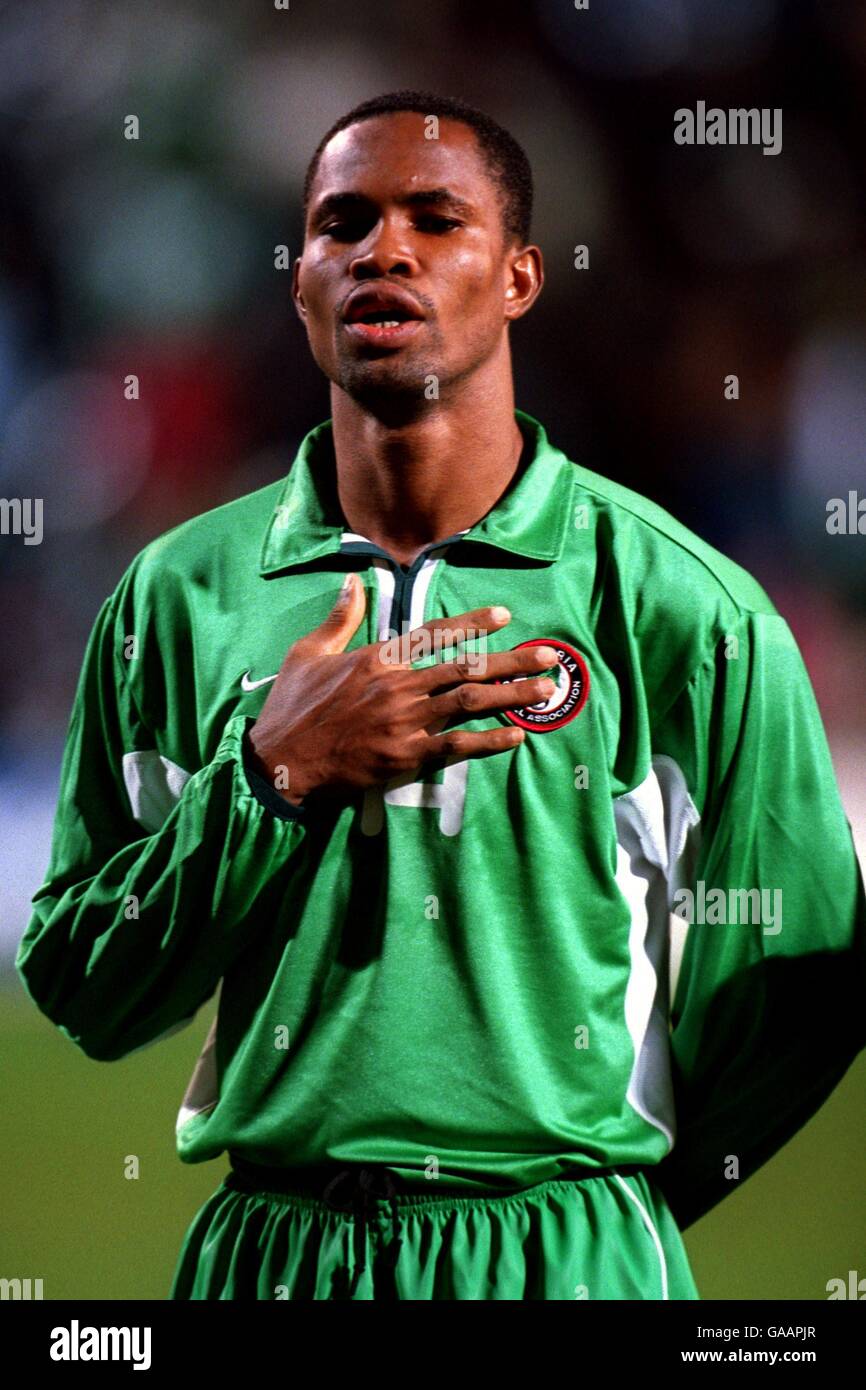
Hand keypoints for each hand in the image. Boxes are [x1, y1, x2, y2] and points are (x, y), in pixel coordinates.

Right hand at [245, 572, 557, 804]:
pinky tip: (516, 737)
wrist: (282, 761)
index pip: (434, 634)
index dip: (472, 624)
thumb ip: (340, 618)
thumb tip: (353, 581)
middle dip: (512, 661)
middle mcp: (398, 686)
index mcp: (377, 659)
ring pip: (470, 703)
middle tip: (548, 657)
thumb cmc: (292, 708)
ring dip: (512, 696)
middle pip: (466, 668)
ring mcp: (405, 722)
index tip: (503, 615)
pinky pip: (458, 746)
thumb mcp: (308, 652)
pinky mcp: (407, 756)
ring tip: (545, 691)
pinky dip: (489, 741)